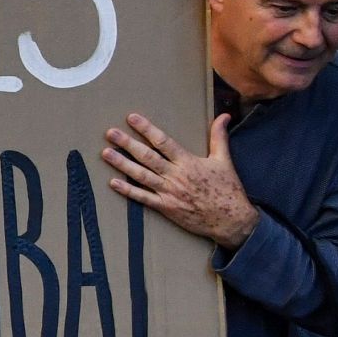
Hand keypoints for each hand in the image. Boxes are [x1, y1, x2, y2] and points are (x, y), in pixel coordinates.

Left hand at [100, 114, 260, 247]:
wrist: (232, 220)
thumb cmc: (228, 189)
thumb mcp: (224, 160)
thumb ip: (219, 137)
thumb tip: (224, 116)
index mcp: (188, 162)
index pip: (163, 142)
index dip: (147, 129)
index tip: (132, 118)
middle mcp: (176, 176)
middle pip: (147, 157)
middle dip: (127, 143)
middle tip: (110, 133)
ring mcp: (169, 192)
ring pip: (141, 176)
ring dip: (122, 164)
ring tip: (106, 153)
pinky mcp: (166, 208)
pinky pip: (143, 198)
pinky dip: (128, 191)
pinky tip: (113, 183)